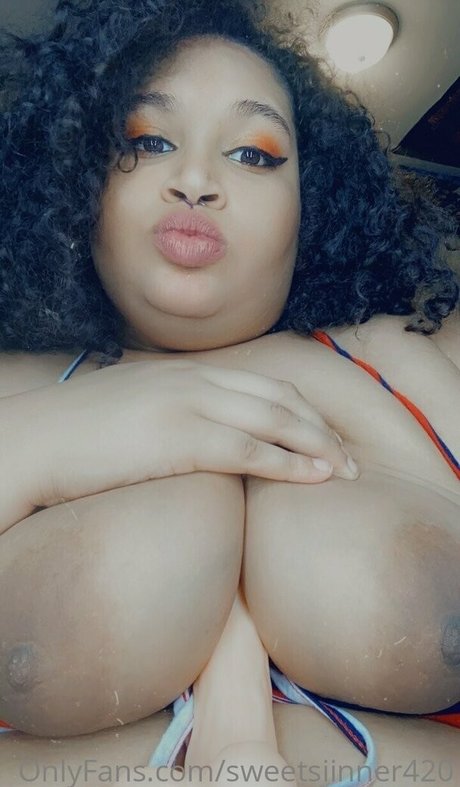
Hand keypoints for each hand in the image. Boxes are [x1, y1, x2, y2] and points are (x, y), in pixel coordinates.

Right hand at [29, 358, 357, 505]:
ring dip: (318, 445)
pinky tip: (314, 478)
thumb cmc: (78, 431)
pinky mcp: (177, 438)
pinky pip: (248, 449)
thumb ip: (171, 407)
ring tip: (346, 471)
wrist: (34, 439)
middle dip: (323, 428)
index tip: (326, 436)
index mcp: (185, 372)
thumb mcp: (133, 406)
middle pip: (280, 397)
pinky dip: (288, 463)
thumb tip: (196, 428)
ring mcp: (187, 405)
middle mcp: (193, 380)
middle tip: (350, 458)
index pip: (264, 383)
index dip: (304, 411)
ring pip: (274, 419)